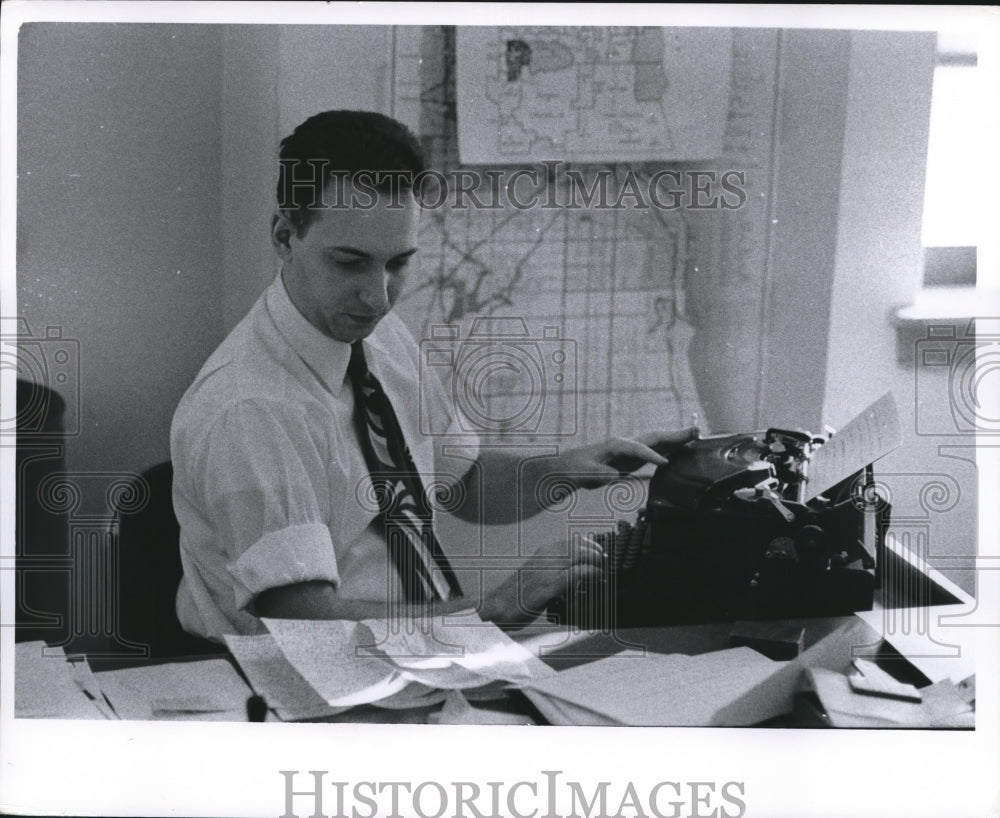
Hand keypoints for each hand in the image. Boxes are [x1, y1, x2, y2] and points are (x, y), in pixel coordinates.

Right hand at [480, 537, 606, 628]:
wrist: (498, 607)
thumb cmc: (517, 595)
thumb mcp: (537, 575)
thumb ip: (554, 570)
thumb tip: (575, 572)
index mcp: (543, 553)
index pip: (572, 541)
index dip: (589, 545)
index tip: (599, 551)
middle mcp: (545, 558)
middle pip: (578, 546)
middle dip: (595, 551)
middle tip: (605, 561)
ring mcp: (546, 571)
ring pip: (578, 556)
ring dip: (595, 560)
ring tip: (603, 568)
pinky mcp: (547, 586)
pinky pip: (573, 574)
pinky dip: (589, 573)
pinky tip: (597, 576)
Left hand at [557, 427, 698, 489]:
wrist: (572, 466)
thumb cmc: (578, 468)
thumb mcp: (587, 473)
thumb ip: (600, 473)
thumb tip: (613, 474)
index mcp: (616, 445)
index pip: (638, 449)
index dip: (652, 456)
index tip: (665, 463)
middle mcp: (626, 443)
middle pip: (654, 438)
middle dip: (674, 435)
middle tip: (696, 431)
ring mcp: (631, 449)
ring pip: (657, 442)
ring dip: (676, 439)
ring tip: (696, 435)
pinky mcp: (633, 457)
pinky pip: (655, 450)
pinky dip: (669, 448)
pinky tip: (680, 449)